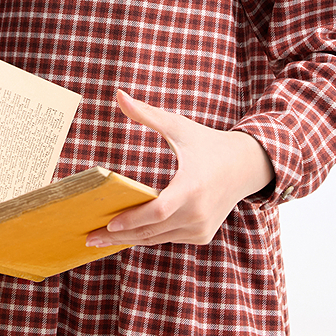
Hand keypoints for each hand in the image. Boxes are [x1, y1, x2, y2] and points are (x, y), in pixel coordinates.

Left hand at [85, 89, 274, 248]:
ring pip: (158, 238)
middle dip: (119, 236)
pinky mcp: (201, 235)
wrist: (244, 166)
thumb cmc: (207, 143)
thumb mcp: (178, 126)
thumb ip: (147, 114)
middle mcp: (197, 213)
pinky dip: (149, 236)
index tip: (109, 224)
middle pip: (152, 230)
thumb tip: (119, 95)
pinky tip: (127, 235)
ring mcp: (201, 228)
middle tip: (90, 238)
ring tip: (100, 240)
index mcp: (191, 187)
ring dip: (131, 238)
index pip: (158, 210)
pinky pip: (169, 238)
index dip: (132, 219)